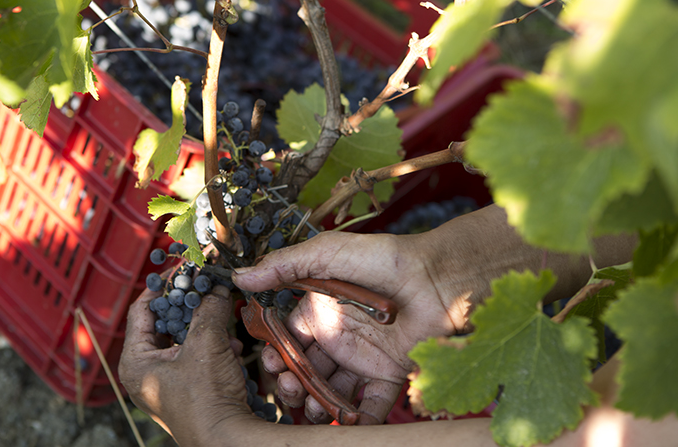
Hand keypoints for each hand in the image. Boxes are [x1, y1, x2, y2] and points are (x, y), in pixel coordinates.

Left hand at [119, 285, 250, 445]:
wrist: (227, 440)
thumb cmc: (205, 402)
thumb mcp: (207, 344)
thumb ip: (209, 309)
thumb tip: (216, 286)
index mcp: (135, 361)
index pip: (141, 309)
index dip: (162, 285)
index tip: (181, 270)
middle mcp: (145, 372)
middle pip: (164, 323)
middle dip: (190, 306)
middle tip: (205, 288)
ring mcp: (165, 382)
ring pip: (183, 339)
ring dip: (205, 327)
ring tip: (222, 320)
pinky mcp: (186, 389)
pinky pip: (195, 356)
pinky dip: (212, 346)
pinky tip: (231, 346)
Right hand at [232, 230, 468, 424]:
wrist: (437, 277)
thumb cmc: (383, 258)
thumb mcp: (327, 253)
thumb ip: (283, 266)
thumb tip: (241, 276)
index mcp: (319, 309)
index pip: (288, 338)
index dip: (276, 354)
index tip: (271, 364)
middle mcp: (338, 336)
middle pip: (304, 370)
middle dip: (291, 384)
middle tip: (289, 389)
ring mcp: (362, 358)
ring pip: (330, 391)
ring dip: (316, 404)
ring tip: (311, 408)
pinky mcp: (388, 376)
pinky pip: (369, 405)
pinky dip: (357, 421)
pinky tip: (346, 424)